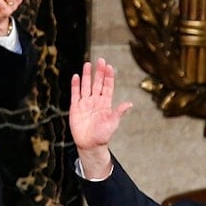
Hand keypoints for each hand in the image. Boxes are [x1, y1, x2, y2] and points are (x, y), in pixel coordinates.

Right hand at [69, 58, 131, 177]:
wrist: (89, 144)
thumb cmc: (102, 135)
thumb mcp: (112, 123)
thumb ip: (119, 112)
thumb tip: (129, 104)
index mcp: (105, 103)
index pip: (107, 87)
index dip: (108, 77)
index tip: (109, 67)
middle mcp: (95, 101)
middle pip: (97, 83)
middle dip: (99, 72)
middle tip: (100, 60)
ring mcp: (85, 103)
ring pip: (86, 86)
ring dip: (87, 76)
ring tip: (87, 64)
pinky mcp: (76, 107)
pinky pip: (75, 94)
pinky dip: (75, 85)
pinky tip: (76, 76)